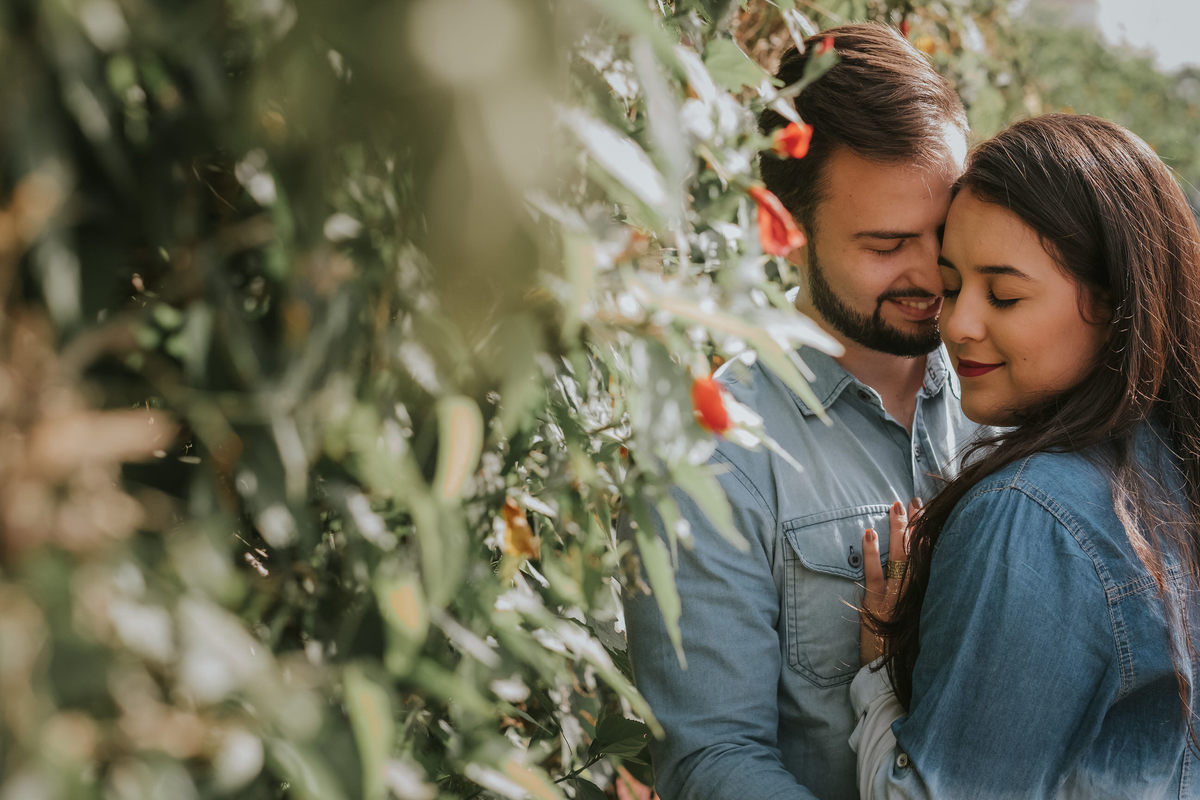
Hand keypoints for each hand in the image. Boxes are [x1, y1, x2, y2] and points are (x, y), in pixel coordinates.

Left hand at [859, 498, 918, 664]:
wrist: (893, 679)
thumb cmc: (908, 654)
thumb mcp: (927, 629)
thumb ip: (932, 606)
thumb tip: (938, 586)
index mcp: (930, 596)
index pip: (934, 559)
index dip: (933, 535)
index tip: (934, 514)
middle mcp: (918, 593)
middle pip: (920, 552)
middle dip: (918, 525)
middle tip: (916, 501)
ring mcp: (897, 596)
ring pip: (900, 556)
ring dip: (898, 530)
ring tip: (896, 506)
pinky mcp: (878, 602)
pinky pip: (874, 572)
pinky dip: (872, 552)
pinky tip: (870, 533)